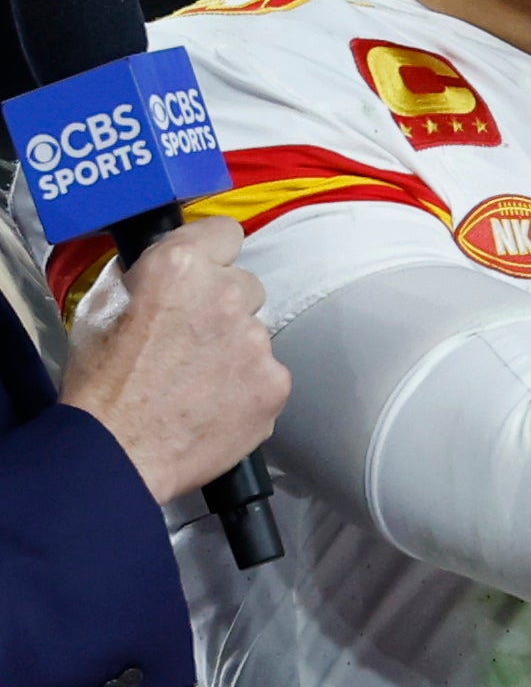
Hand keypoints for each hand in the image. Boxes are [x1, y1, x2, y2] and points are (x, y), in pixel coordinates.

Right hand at [59, 218, 289, 504]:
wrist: (117, 454)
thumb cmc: (101, 384)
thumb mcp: (101, 308)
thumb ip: (145, 275)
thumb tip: (164, 262)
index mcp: (180, 268)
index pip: (225, 232)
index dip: (212, 252)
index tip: (205, 270)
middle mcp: (227, 296)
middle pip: (245, 285)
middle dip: (223, 305)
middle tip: (190, 338)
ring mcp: (256, 342)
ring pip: (255, 333)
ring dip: (234, 349)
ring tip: (195, 380)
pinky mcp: (274, 383)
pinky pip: (267, 373)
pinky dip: (247, 386)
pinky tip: (213, 403)